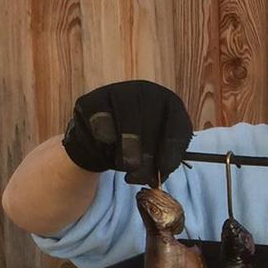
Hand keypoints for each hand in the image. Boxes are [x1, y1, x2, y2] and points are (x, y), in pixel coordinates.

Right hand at [62, 81, 192, 185]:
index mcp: (168, 102)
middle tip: (139, 177)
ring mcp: (116, 91)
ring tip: (125, 167)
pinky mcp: (91, 101)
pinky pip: (99, 128)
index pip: (176, 123)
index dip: (172, 149)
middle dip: (146, 156)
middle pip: (150, 123)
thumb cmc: (135, 147)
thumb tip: (158, 175)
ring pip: (124, 125)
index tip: (164, 169)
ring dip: (125, 153)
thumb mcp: (155, 155)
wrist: (99, 142)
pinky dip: (104, 146)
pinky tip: (106, 151)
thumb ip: (161, 163)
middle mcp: (144, 90)